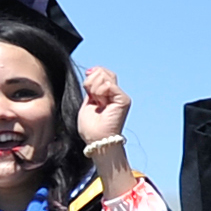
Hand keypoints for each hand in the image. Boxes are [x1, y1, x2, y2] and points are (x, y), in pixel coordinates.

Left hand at [76, 64, 134, 192]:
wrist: (96, 140)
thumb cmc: (91, 127)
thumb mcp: (87, 101)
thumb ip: (90, 87)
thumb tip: (90, 70)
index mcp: (107, 93)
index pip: (101, 72)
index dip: (92, 74)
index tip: (86, 86)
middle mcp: (116, 92)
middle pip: (102, 71)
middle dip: (90, 82)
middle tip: (92, 99)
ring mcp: (120, 96)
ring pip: (104, 76)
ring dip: (94, 89)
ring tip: (96, 103)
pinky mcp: (123, 100)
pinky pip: (108, 85)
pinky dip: (99, 92)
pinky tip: (100, 104)